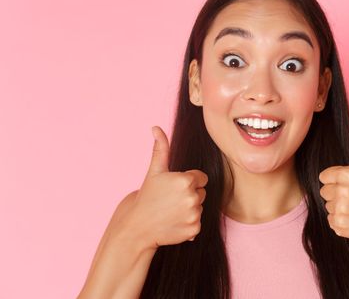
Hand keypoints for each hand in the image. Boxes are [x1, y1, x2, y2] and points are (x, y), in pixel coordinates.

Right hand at [117, 126, 207, 249]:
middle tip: (170, 200)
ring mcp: (194, 215)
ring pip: (200, 207)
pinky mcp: (195, 229)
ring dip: (189, 209)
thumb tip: (156, 128)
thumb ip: (161, 148)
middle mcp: (193, 197)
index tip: (173, 188)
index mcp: (186, 180)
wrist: (137, 227)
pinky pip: (198, 223)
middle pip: (202, 192)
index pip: (201, 178)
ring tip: (171, 211)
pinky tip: (174, 223)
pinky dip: (188, 224)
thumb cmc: (147, 196)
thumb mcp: (154, 171)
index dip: (188, 181)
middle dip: (189, 194)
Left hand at [319, 120, 348, 242]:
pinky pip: (330, 221)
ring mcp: (342, 209)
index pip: (324, 177)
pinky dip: (340, 222)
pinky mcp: (340, 225)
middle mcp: (344, 191)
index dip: (335, 181)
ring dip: (339, 208)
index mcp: (347, 174)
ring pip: (327, 206)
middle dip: (336, 194)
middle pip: (324, 192)